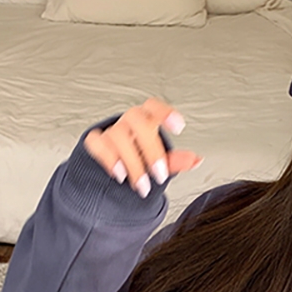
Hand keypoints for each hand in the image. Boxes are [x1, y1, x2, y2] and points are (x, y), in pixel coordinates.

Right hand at [84, 98, 201, 197]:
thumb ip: (175, 161)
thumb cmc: (139, 160)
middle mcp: (128, 122)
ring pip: (118, 135)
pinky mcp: (95, 143)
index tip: (179, 127)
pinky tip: (120, 174)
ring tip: (142, 185)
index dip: (165, 112)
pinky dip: (109, 159)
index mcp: (147, 120)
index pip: (153, 106)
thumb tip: (196, 160)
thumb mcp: (160, 162)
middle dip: (151, 150)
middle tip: (159, 175)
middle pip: (137, 120)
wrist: (113, 173)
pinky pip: (97, 143)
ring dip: (133, 163)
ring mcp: (110, 130)